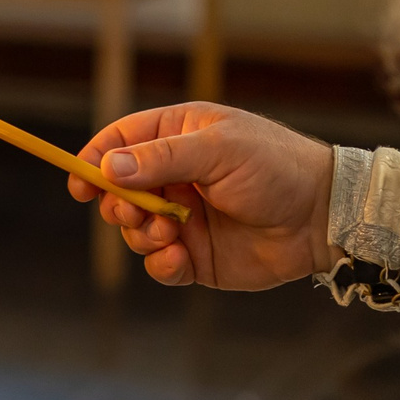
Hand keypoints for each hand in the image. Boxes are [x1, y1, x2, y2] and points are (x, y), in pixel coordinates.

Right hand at [68, 103, 334, 289]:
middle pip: (118, 191)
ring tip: (172, 233)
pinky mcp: (196, 255)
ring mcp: (184, 217)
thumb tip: (107, 166)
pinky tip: (177, 258)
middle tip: (135, 212)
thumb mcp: (218, 150)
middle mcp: (176, 176)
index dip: (94, 160)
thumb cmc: (275, 167)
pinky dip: (160, 264)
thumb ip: (161, 158)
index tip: (79, 184)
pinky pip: (158, 264)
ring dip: (142, 235)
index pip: (121, 141)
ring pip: (134, 230)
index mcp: (179, 135)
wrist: (321, 218)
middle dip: (117, 204)